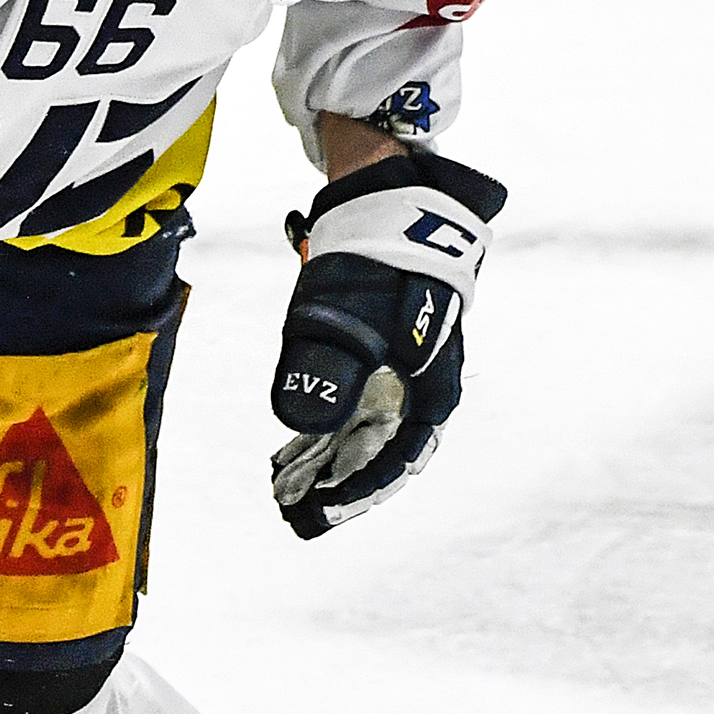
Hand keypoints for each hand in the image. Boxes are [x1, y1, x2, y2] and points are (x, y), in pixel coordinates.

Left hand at [270, 149, 505, 537]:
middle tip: (293, 515)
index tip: (312, 516)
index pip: (395, 460)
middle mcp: (422, 384)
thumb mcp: (344, 316)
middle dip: (336, 484)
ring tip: (282, 488)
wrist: (390, 196)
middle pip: (379, 451)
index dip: (355, 492)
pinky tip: (287, 446)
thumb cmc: (374, 260)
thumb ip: (324, 370)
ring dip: (326, 459)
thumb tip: (301, 424)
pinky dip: (323, 426)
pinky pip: (354, 400)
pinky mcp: (379, 347)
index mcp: (430, 388)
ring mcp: (402, 366)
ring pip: (365, 428)